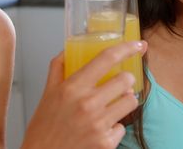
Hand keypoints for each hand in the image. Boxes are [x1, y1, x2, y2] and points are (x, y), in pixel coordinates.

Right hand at [21, 41, 146, 148]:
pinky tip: (101, 128)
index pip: (106, 58)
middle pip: (126, 80)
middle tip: (118, 83)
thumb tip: (70, 49)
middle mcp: (87, 104)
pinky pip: (122, 126)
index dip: (127, 48)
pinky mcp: (106, 143)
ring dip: (124, 101)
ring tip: (111, 105)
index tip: (138, 44)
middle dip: (125, 80)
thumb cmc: (43, 126)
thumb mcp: (47, 92)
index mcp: (72, 87)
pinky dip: (114, 126)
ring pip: (131, 101)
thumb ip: (59, 67)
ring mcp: (98, 124)